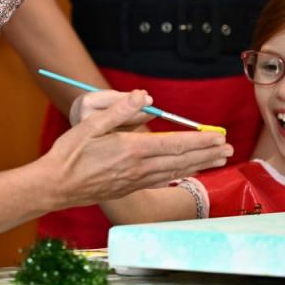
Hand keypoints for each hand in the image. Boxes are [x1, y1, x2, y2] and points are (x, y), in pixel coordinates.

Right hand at [42, 90, 232, 209]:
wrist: (55, 186)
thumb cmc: (69, 154)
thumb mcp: (90, 124)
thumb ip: (120, 110)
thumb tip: (144, 96)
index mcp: (131, 150)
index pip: (174, 144)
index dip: (199, 141)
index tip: (218, 137)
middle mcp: (138, 168)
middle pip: (180, 160)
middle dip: (207, 153)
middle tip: (229, 148)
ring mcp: (134, 181)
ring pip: (174, 172)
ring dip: (199, 165)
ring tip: (218, 161)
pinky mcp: (128, 188)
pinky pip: (161, 181)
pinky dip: (179, 175)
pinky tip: (187, 173)